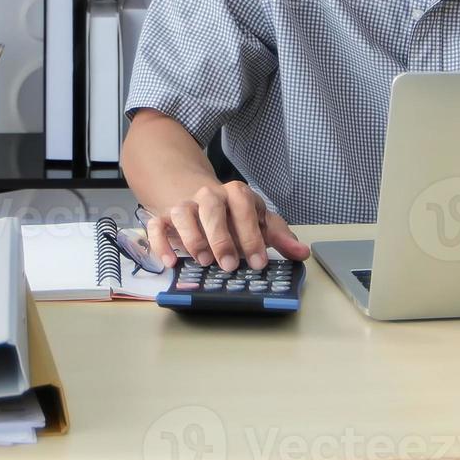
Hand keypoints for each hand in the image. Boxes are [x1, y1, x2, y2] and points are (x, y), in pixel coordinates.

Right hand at [144, 180, 310, 271]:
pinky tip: (171, 262)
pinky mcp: (164, 217)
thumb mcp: (258, 221)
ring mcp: (184, 205)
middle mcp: (208, 195)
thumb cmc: (233, 215)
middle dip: (220, 237)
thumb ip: (279, 237)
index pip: (244, 207)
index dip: (251, 234)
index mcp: (235, 194)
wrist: (196, 195)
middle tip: (228, 265)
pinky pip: (157, 225)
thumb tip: (302, 253)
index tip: (257, 262)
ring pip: (182, 212)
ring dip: (191, 237)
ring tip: (202, 261)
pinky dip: (161, 243)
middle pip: (211, 207)